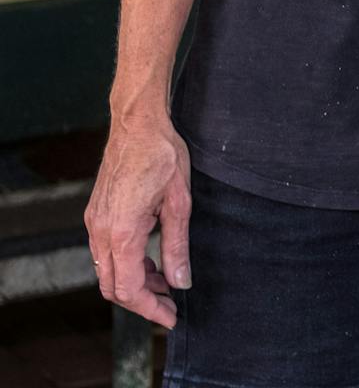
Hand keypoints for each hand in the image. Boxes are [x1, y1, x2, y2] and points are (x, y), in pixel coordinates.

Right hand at [85, 116, 191, 327]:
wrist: (137, 124)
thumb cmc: (162, 155)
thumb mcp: (179, 202)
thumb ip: (177, 245)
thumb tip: (181, 281)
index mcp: (122, 231)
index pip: (129, 288)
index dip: (150, 309)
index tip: (170, 317)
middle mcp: (101, 231)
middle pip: (113, 287)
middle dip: (141, 301)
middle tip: (170, 303)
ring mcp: (94, 223)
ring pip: (107, 272)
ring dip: (134, 283)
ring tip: (165, 281)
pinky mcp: (95, 216)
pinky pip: (104, 254)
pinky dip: (126, 265)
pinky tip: (150, 260)